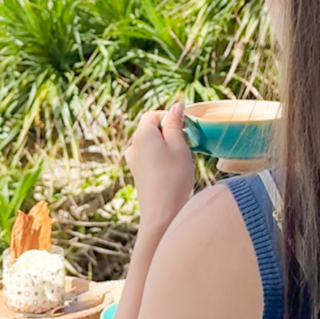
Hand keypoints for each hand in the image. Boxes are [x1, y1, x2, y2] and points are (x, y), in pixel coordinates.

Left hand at [125, 102, 194, 233]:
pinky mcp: (138, 174)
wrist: (162, 213)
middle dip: (169, 133)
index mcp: (141, 134)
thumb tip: (176, 105)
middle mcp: (133, 146)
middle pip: (151, 129)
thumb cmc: (173, 177)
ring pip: (152, 144)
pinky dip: (162, 159)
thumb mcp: (179, 146)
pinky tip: (173, 172)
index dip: (169, 118)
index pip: (153, 115)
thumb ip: (175, 124)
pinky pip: (150, 158)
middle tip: (186, 146)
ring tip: (181, 161)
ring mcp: (133, 161)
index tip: (185, 129)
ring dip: (167, 147)